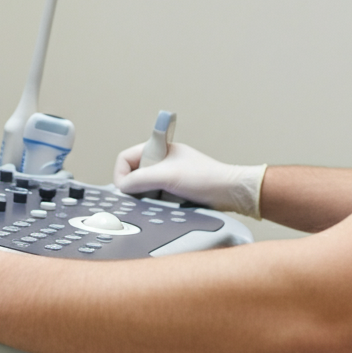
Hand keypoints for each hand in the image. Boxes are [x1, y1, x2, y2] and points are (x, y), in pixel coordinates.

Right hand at [114, 141, 266, 218]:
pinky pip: (156, 196)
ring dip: (149, 196)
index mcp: (159, 148)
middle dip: (137, 187)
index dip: (121, 174)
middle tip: (148, 194)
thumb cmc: (205, 178)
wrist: (230, 192)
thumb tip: (122, 187)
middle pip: (133, 174)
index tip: (126, 189)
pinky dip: (158, 202)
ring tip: (164, 199)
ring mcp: (168, 174)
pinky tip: (170, 204)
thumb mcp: (166, 176)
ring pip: (144, 187)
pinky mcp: (175, 188)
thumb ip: (140, 179)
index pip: (125, 158)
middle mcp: (161, 160)